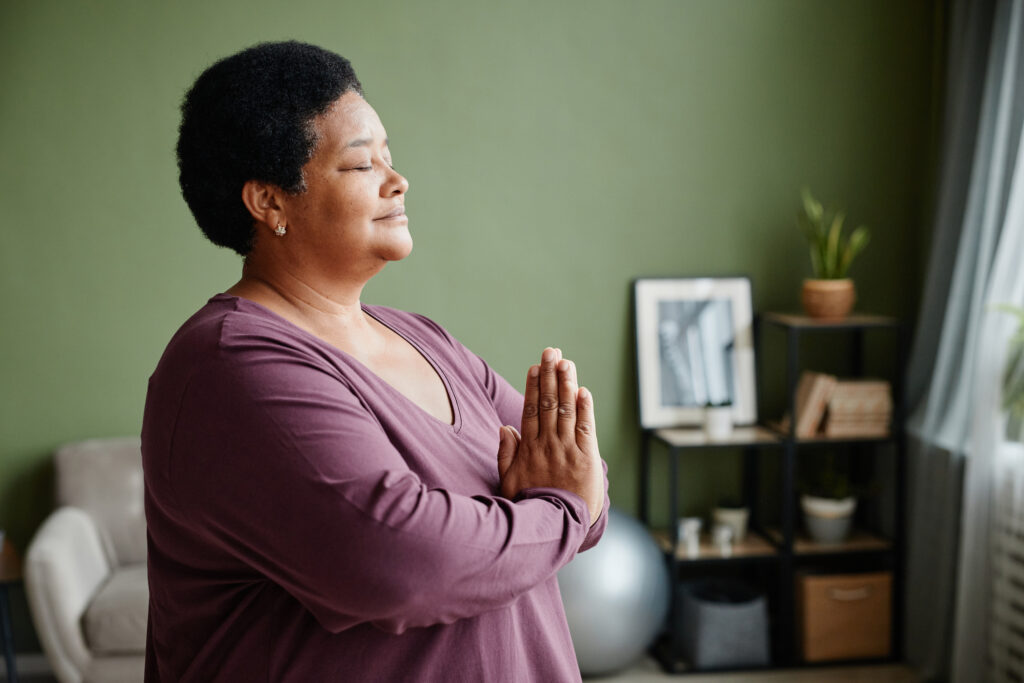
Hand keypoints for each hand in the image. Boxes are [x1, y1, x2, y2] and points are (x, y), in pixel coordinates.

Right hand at [496, 347, 603, 526]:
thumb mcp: (509, 481)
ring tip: (566, 362)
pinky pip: (586, 428)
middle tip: (551, 352)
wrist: (555, 527)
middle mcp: (548, 444)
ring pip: (567, 410)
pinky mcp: (587, 458)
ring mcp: (568, 450)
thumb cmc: (530, 505)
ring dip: (567, 384)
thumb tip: (505, 427)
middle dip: (550, 375)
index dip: (534, 386)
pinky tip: (584, 391)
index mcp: (529, 448)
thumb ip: (506, 454)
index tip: (535, 366)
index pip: (531, 409)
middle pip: (549, 403)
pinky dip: (585, 409)